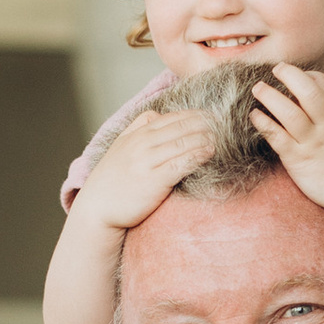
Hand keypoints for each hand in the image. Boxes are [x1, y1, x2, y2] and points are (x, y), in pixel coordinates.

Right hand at [73, 103, 220, 236]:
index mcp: (137, 133)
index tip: (215, 117)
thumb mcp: (121, 146)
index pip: (174, 117)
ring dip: (207, 138)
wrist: (96, 208)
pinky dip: (198, 155)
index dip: (197, 115)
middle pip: (182, 126)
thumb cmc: (112, 181)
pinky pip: (181, 162)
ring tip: (224, 138)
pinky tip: (210, 152)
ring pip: (184, 141)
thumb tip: (159, 115)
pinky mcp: (154, 180)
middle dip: (207, 124)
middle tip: (227, 125)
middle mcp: (142, 143)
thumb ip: (139, 128)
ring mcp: (148, 160)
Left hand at [247, 61, 323, 213]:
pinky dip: (264, 123)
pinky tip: (255, 116)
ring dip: (269, 96)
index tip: (293, 76)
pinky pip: (277, 137)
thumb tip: (314, 100)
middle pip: (306, 90)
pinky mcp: (299, 160)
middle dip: (288, 74)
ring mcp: (313, 142)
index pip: (322, 83)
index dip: (305, 75)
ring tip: (257, 89)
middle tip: (274, 69)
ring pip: (288, 112)